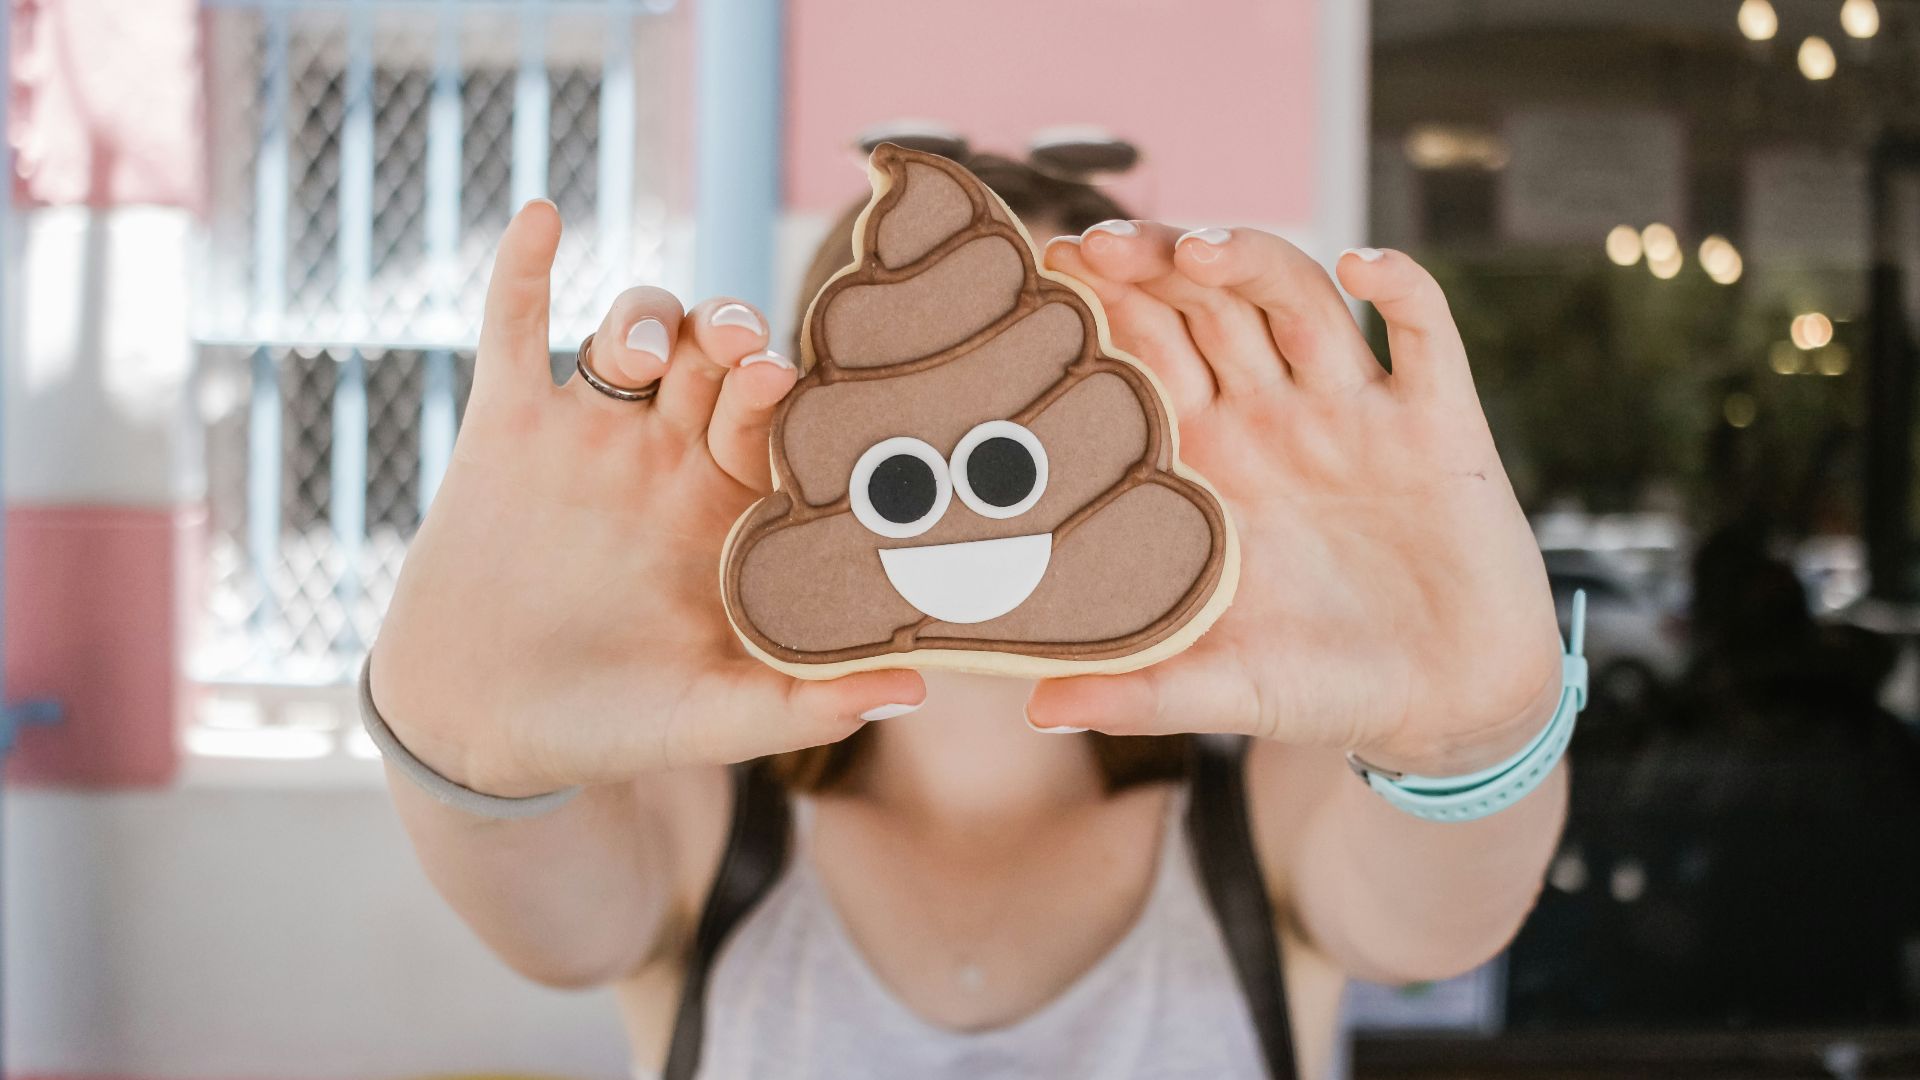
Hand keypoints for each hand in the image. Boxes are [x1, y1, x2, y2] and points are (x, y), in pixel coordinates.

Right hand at [369, 201, 923, 796]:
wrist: (482, 730)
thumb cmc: (613, 727)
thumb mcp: (711, 720)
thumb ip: (802, 704)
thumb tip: (914, 689)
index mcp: (730, 509)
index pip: (779, 423)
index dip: (793, 397)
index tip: (797, 387)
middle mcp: (668, 458)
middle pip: (715, 359)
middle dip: (733, 337)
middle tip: (741, 353)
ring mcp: (589, 436)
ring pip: (632, 330)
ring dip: (645, 317)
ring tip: (635, 355)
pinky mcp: (507, 426)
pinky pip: (514, 326)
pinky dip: (524, 268)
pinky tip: (544, 217)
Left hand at [1026, 224, 1561, 774]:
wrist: (1449, 706)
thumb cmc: (1325, 689)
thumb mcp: (1225, 689)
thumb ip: (1139, 692)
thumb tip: (1037, 709)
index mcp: (1211, 462)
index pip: (1146, 355)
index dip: (1104, 306)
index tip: (1049, 271)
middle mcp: (1276, 418)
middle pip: (1208, 306)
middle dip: (1157, 265)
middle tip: (1102, 244)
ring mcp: (1356, 413)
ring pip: (1299, 300)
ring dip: (1253, 260)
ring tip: (1201, 249)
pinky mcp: (1439, 425)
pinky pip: (1427, 334)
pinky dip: (1403, 288)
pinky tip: (1367, 266)